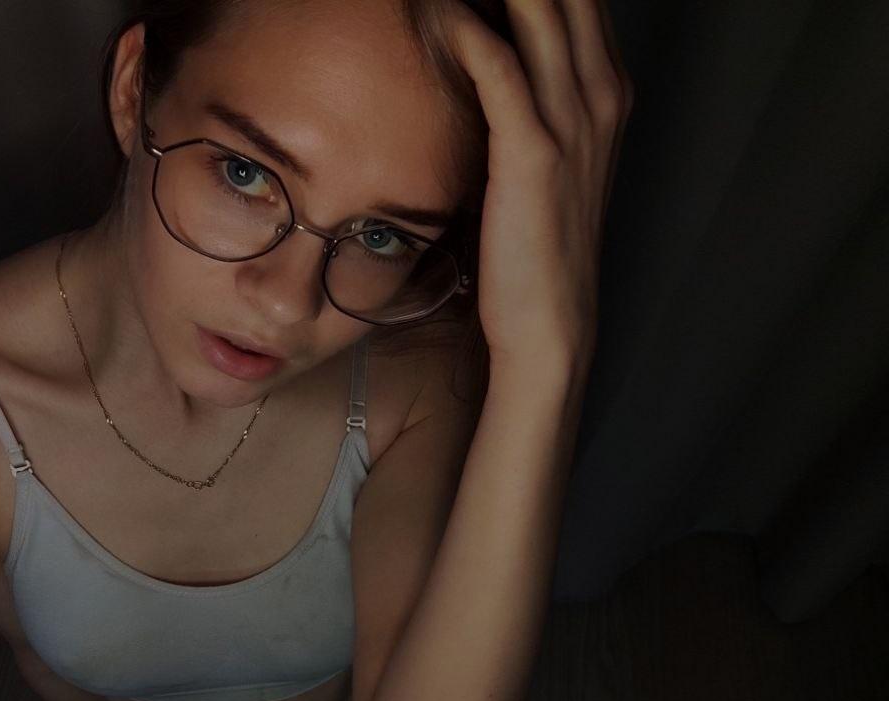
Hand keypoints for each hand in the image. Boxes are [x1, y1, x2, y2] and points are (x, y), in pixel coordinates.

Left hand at [445, 0, 633, 370]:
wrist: (549, 322)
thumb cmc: (535, 244)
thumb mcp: (543, 160)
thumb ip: (527, 102)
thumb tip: (484, 56)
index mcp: (606, 90)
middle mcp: (600, 93)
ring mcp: (573, 120)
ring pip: (539, 11)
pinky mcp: (534, 153)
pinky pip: (501, 67)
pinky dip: (470, 29)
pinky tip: (443, 10)